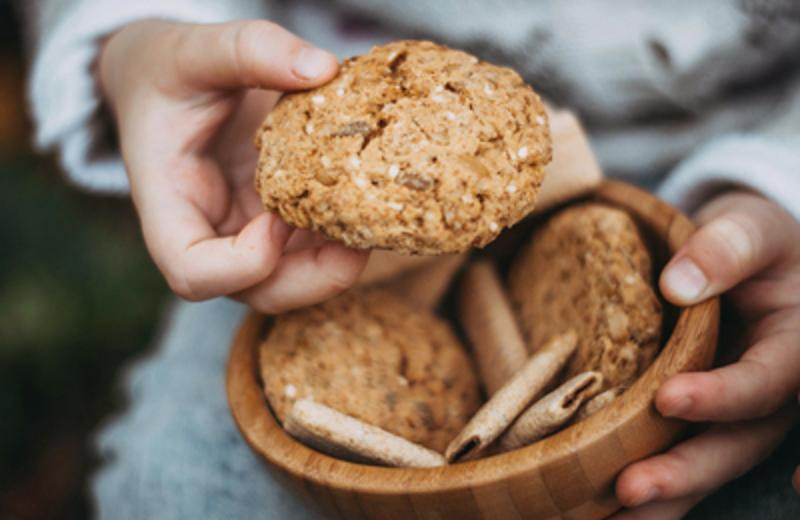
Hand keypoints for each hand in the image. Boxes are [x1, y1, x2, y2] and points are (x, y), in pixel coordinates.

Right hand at [98, 20, 367, 312]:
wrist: (167, 81)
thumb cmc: (168, 71)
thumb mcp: (194, 49)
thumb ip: (249, 49)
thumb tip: (322, 67)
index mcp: (169, 204)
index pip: (192, 272)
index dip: (240, 264)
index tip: (276, 218)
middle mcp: (209, 233)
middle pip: (258, 292)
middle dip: (314, 279)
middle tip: (359, 240)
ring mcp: (246, 232)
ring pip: (295, 280)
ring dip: (340, 262)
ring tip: (376, 218)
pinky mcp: (278, 220)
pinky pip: (314, 246)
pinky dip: (345, 235)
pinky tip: (372, 199)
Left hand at [612, 192, 799, 518]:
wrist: (741, 257)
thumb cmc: (750, 241)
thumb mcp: (749, 227)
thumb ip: (727, 249)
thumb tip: (678, 286)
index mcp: (792, 347)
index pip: (766, 380)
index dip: (724, 396)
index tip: (670, 399)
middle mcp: (770, 393)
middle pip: (737, 443)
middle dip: (686, 470)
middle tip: (632, 488)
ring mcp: (736, 413)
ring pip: (710, 465)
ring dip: (666, 496)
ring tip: (615, 515)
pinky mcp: (702, 421)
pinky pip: (682, 458)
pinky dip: (655, 493)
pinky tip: (609, 511)